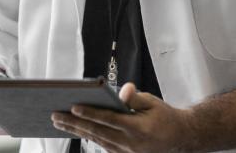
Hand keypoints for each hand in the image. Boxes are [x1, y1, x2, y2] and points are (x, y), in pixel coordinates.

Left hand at [51, 82, 196, 152]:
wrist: (181, 139)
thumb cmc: (165, 116)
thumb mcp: (153, 102)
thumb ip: (134, 98)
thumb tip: (122, 90)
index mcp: (138, 129)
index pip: (109, 119)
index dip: (90, 113)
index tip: (73, 107)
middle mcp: (131, 144)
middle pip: (97, 132)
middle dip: (74, 123)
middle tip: (55, 115)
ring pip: (96, 140)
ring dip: (76, 130)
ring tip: (58, 121)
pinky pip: (102, 145)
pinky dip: (87, 136)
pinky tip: (75, 129)